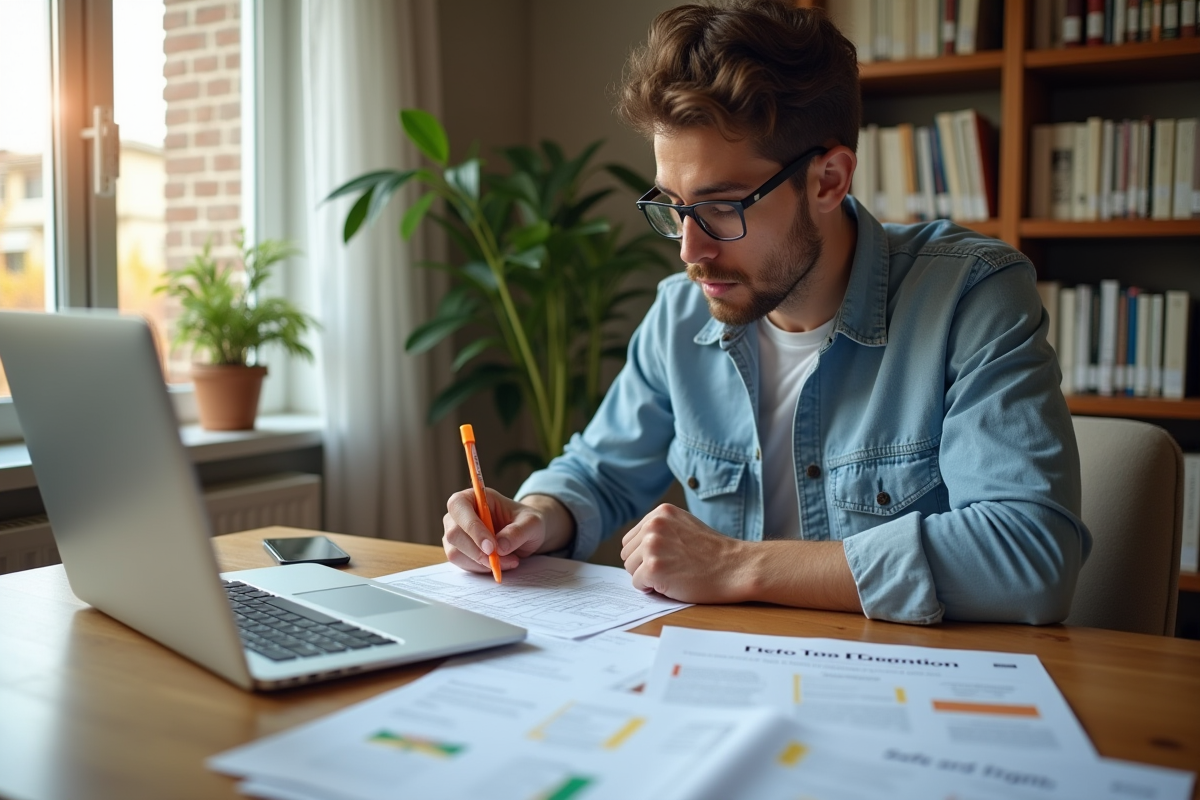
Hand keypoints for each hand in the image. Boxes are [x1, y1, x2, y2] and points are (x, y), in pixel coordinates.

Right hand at [442, 488, 548, 573]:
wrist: (526, 535)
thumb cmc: (526, 522)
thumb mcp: (531, 523)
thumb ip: (517, 532)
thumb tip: (500, 547)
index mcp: (473, 497)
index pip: (459, 506)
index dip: (472, 526)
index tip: (491, 547)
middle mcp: (459, 514)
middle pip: (453, 533)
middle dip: (477, 551)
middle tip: (500, 560)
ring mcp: (456, 534)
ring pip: (455, 552)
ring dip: (481, 562)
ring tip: (508, 561)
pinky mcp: (459, 551)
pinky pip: (462, 564)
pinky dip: (481, 568)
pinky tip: (499, 564)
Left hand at [620, 504, 750, 603]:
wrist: (736, 567)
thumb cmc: (714, 552)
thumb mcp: (685, 526)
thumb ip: (662, 530)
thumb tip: (637, 545)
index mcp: (660, 513)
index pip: (632, 537)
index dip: (644, 554)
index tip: (663, 560)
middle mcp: (653, 525)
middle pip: (627, 553)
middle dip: (642, 565)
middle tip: (669, 570)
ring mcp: (652, 546)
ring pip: (630, 568)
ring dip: (647, 577)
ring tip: (672, 576)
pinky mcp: (653, 568)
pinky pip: (638, 584)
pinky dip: (652, 589)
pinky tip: (672, 584)